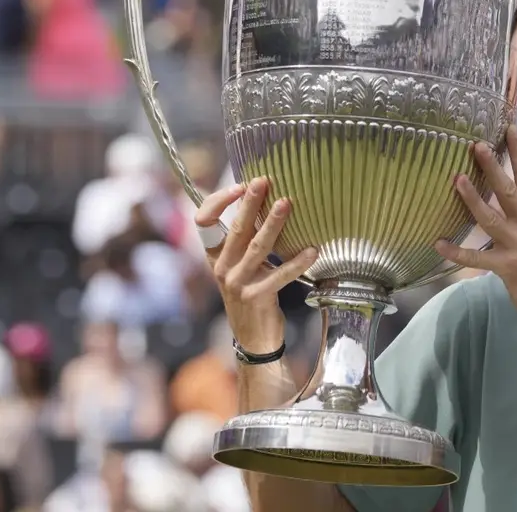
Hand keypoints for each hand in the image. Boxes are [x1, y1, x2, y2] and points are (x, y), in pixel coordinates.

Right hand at [195, 177, 317, 352]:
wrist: (253, 337)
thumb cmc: (252, 292)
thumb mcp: (242, 264)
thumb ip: (246, 238)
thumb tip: (264, 200)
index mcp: (215, 255)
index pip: (203, 220)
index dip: (218, 200)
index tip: (240, 185)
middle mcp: (222, 267)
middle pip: (235, 228)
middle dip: (250, 202)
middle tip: (264, 181)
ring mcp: (237, 283)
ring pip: (256, 247)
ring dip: (273, 224)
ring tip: (287, 203)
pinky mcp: (256, 297)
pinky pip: (280, 275)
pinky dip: (297, 262)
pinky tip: (313, 250)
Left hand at [434, 126, 516, 324]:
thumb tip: (505, 191)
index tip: (508, 129)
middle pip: (508, 190)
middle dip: (492, 166)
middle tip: (476, 145)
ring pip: (491, 217)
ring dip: (471, 198)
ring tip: (456, 179)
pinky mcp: (508, 267)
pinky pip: (476, 257)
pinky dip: (456, 251)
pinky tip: (438, 243)